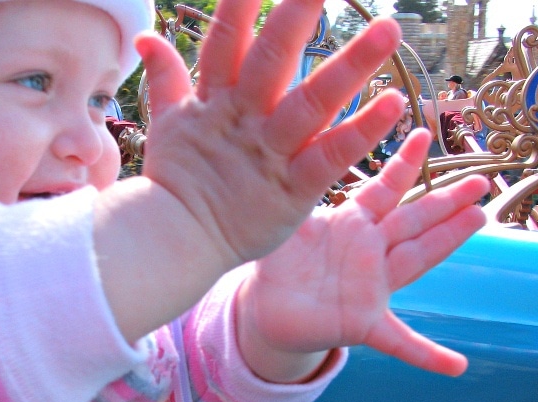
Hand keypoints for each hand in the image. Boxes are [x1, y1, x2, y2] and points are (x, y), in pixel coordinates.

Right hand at [138, 0, 405, 265]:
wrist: (174, 242)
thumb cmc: (177, 182)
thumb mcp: (168, 124)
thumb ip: (165, 77)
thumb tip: (145, 37)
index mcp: (213, 102)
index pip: (226, 42)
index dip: (241, 4)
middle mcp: (243, 120)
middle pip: (272, 61)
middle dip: (297, 16)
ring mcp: (268, 154)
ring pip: (311, 104)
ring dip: (350, 67)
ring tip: (388, 30)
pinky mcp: (291, 190)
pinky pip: (329, 158)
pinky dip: (360, 133)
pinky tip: (393, 104)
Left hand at [237, 128, 489, 378]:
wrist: (266, 309)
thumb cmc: (279, 264)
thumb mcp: (287, 228)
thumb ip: (295, 199)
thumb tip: (290, 159)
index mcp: (351, 225)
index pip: (384, 190)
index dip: (403, 165)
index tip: (423, 135)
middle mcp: (369, 252)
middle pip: (412, 220)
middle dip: (444, 200)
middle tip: (480, 179)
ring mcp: (371, 288)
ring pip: (416, 260)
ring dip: (447, 241)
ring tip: (480, 218)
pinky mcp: (363, 324)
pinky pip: (399, 342)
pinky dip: (425, 354)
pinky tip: (455, 366)